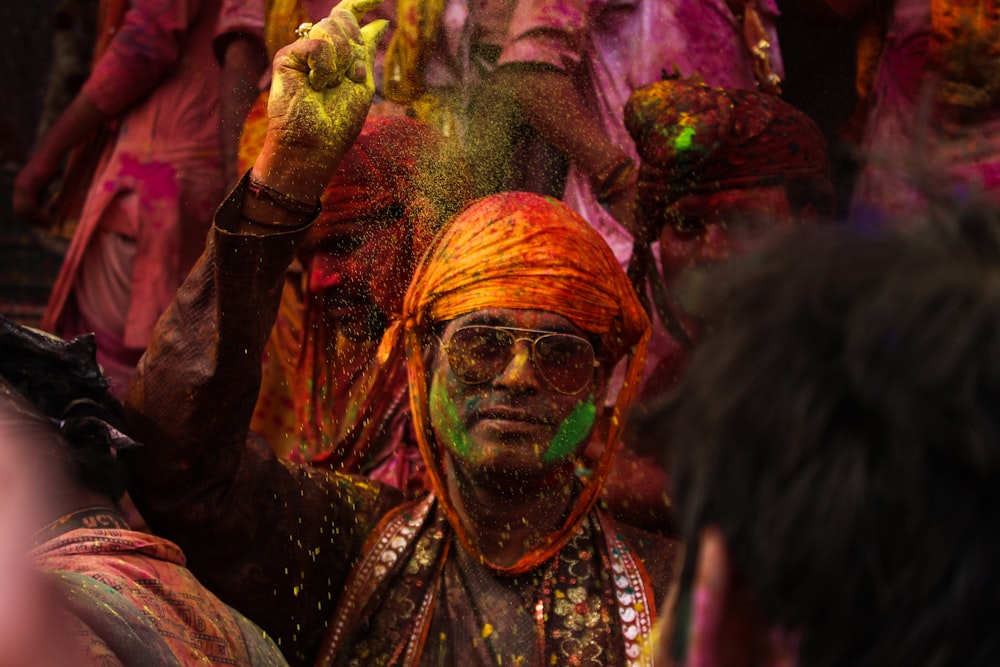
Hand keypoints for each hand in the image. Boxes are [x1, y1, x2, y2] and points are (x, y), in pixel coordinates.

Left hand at [12, 151, 61, 227]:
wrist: (50, 152)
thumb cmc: (50, 165)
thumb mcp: (43, 182)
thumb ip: (39, 193)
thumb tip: (41, 206)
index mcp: (19, 187)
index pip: (19, 209)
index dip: (29, 219)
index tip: (42, 224)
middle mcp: (18, 187)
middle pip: (20, 213)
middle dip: (33, 222)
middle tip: (46, 226)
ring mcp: (22, 187)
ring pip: (25, 211)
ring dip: (37, 220)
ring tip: (49, 224)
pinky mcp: (30, 185)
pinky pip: (31, 206)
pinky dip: (40, 215)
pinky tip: (49, 217)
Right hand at [256, 0, 386, 194]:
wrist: (315, 144)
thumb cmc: (339, 122)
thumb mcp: (362, 82)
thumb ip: (365, 51)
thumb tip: (380, 22)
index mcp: (340, 56)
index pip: (349, 18)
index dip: (362, 3)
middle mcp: (321, 50)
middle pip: (341, 18)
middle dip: (352, 44)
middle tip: (346, 77)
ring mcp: (303, 52)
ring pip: (330, 28)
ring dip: (340, 60)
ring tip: (327, 86)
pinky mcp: (287, 57)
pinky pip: (316, 44)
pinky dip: (324, 67)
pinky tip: (314, 85)